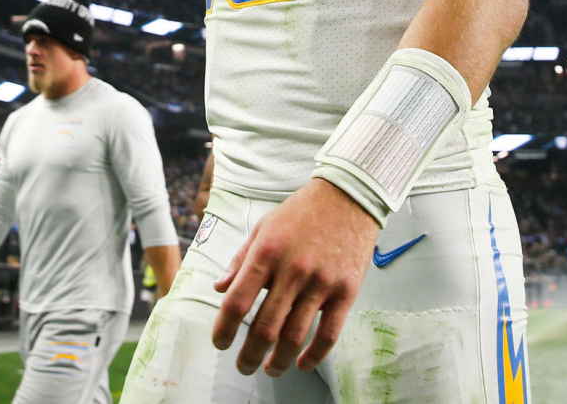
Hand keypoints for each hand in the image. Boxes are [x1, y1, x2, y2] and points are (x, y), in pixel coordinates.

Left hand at [213, 178, 378, 376]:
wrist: (348, 197)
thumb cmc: (301, 211)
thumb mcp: (264, 227)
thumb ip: (241, 260)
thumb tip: (219, 288)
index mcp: (266, 254)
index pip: (236, 302)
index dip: (223, 329)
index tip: (220, 343)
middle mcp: (292, 271)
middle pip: (264, 328)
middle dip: (249, 356)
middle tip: (244, 367)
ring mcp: (321, 283)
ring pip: (295, 337)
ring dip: (279, 362)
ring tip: (270, 369)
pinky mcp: (346, 291)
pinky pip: (328, 333)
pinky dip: (314, 356)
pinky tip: (303, 364)